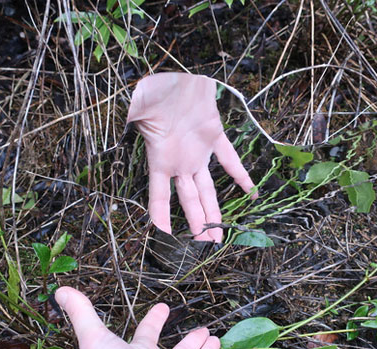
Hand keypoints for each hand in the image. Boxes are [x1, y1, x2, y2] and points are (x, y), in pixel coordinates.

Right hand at [128, 72, 257, 242]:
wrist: (175, 76)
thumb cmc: (152, 93)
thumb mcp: (135, 110)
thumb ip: (131, 118)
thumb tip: (126, 116)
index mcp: (161, 160)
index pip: (158, 196)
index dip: (160, 216)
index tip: (163, 235)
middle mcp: (181, 162)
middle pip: (189, 200)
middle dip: (197, 224)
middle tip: (204, 245)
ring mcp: (198, 152)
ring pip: (207, 189)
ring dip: (213, 211)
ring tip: (217, 235)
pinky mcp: (214, 137)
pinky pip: (230, 160)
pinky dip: (240, 175)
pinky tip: (251, 192)